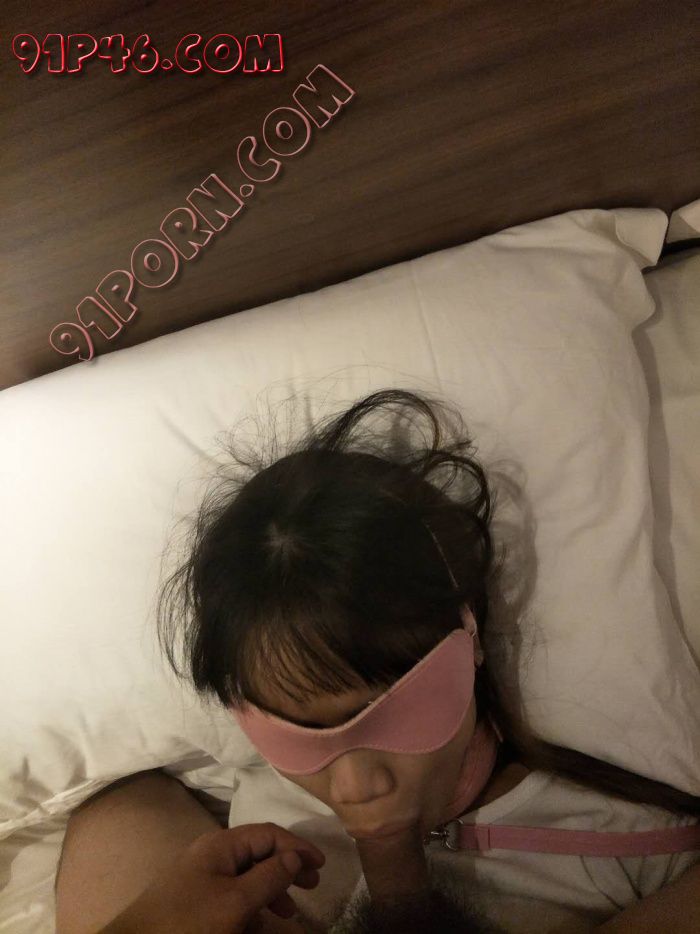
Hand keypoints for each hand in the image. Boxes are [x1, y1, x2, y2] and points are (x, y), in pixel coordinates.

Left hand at [99, 821, 325, 933]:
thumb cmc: (190, 921)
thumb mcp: (236, 902)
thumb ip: (269, 877)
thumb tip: (294, 855)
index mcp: (222, 844)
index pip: (268, 833)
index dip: (298, 846)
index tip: (321, 867)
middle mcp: (212, 854)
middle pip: (259, 852)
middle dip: (287, 868)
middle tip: (312, 886)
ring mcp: (202, 878)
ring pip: (247, 877)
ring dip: (272, 891)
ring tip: (290, 913)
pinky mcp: (195, 901)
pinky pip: (232, 896)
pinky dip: (252, 907)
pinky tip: (261, 926)